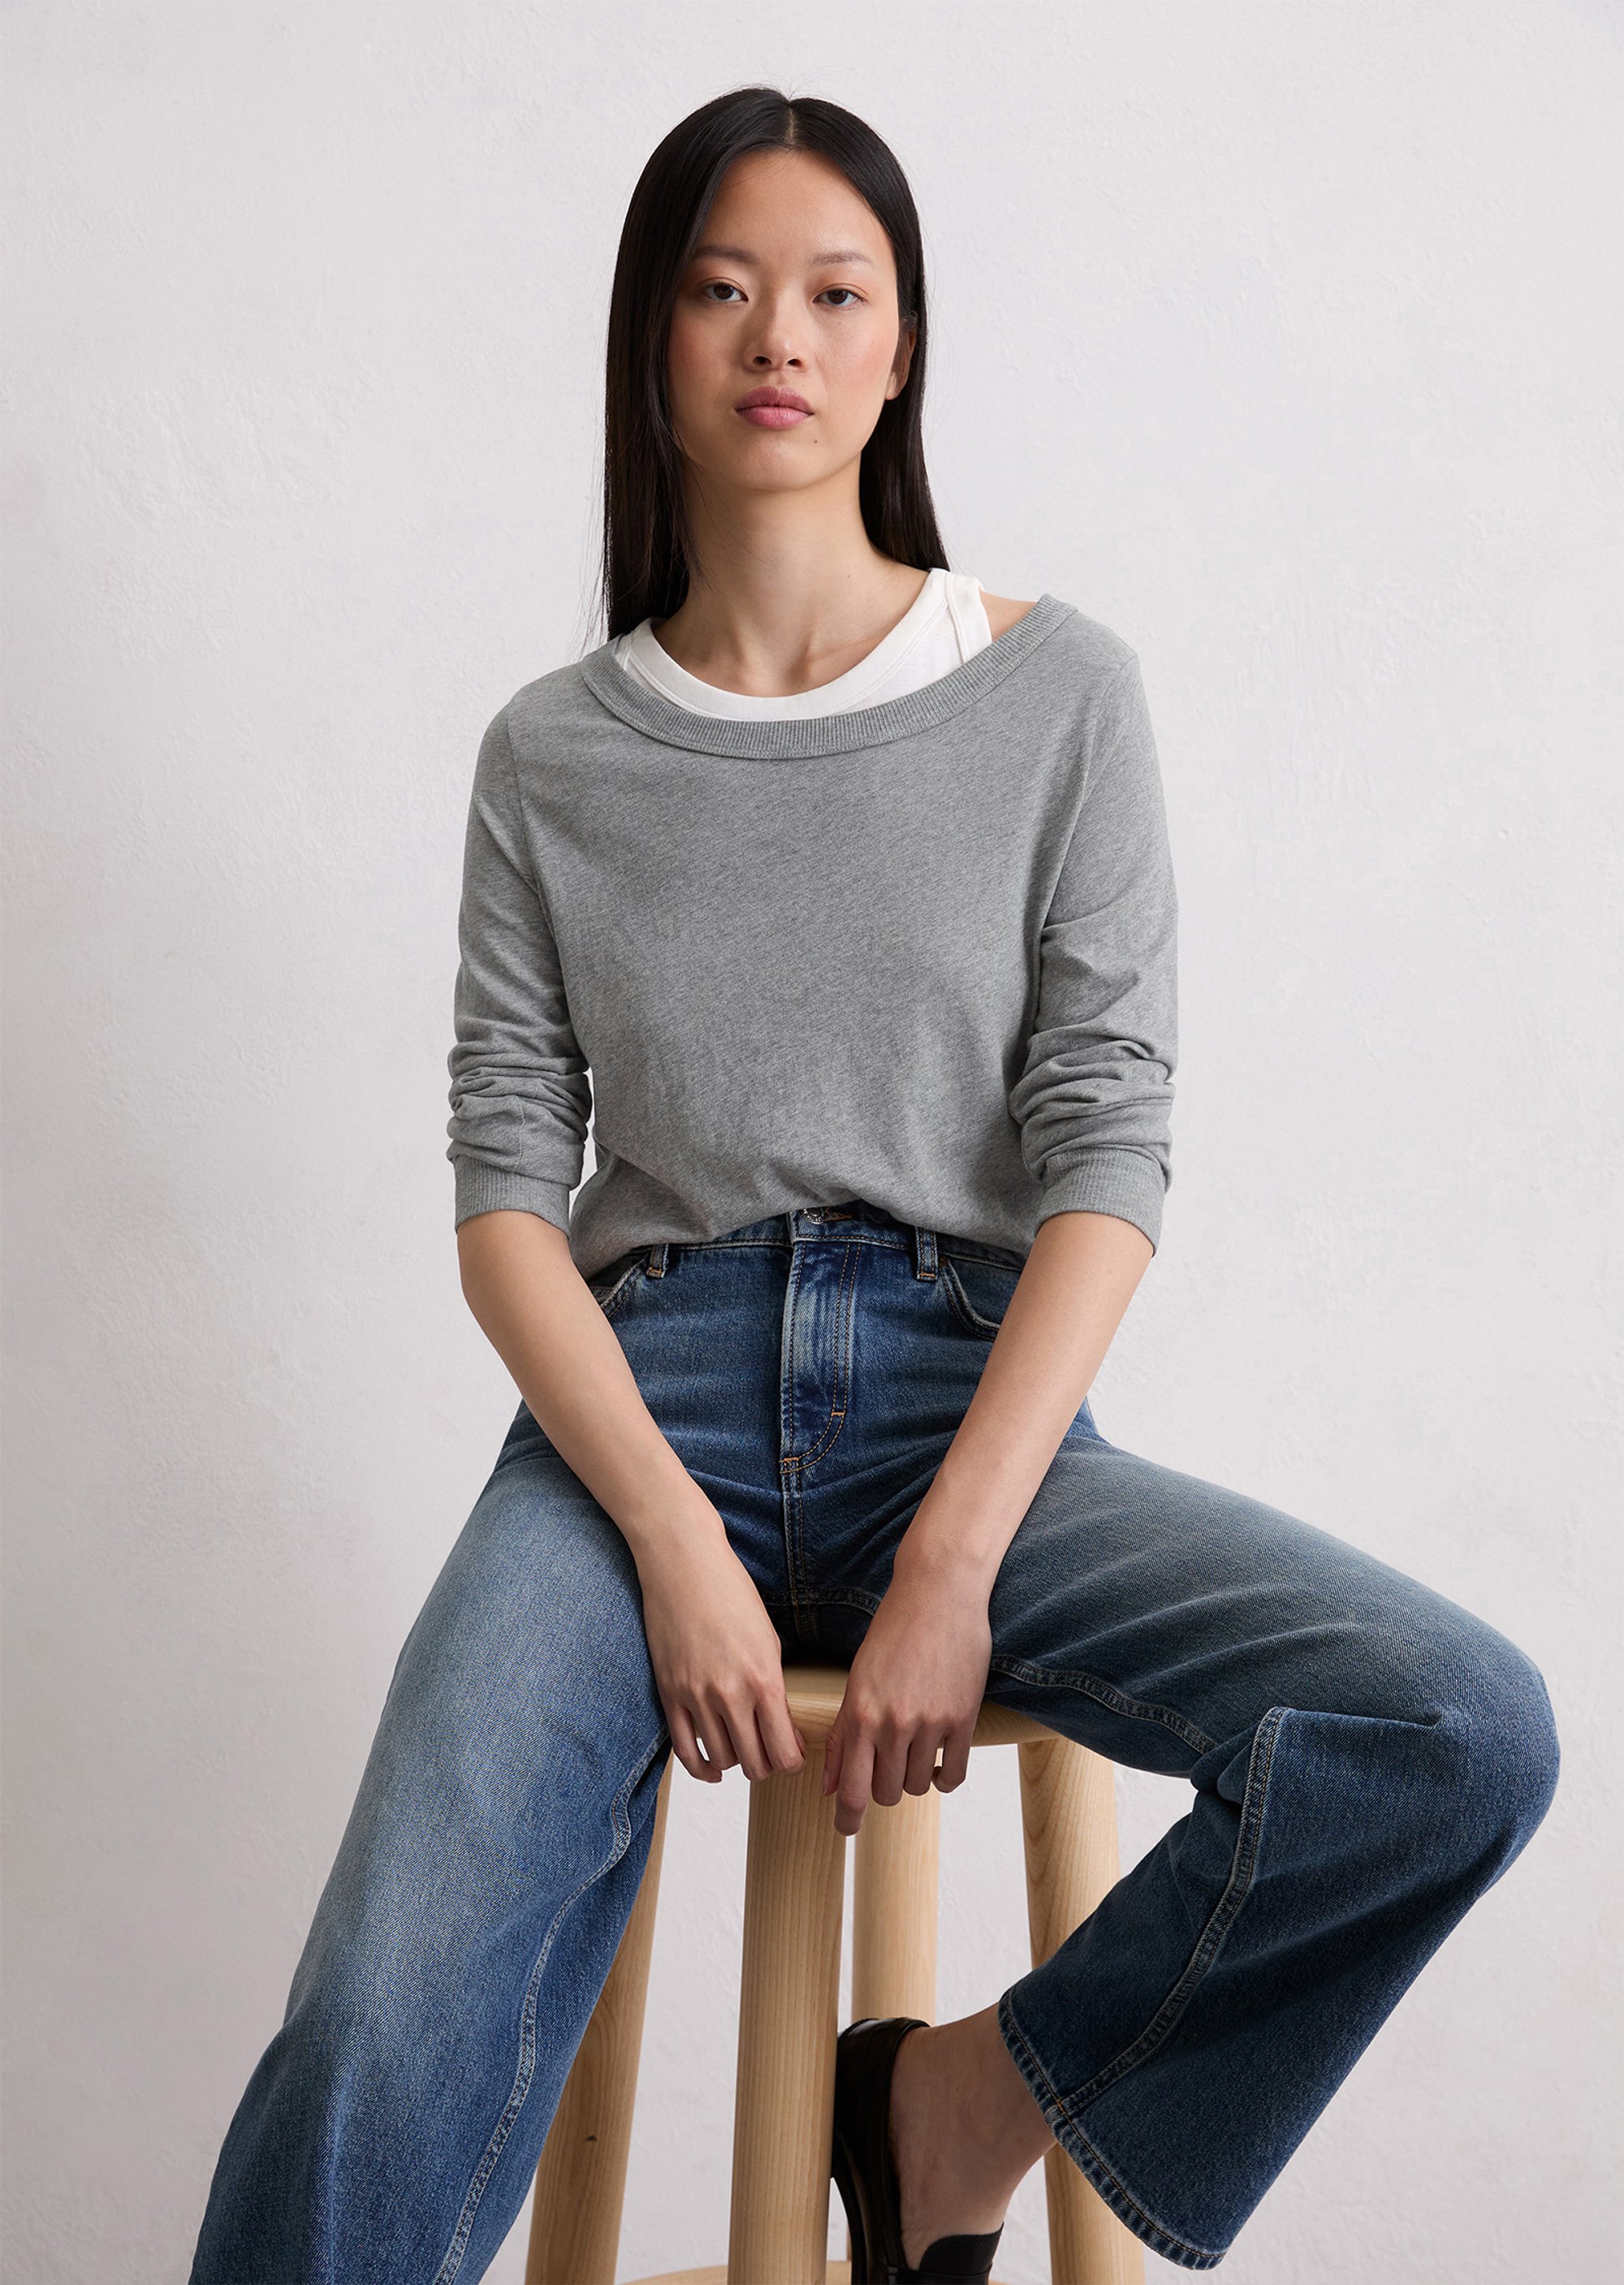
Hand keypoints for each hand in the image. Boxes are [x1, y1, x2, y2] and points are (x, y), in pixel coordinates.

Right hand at [636, 1520, 806, 1785]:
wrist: (683, 1565)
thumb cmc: (730, 1593)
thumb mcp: (768, 1640)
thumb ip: (774, 1688)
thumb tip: (782, 1730)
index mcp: (764, 1679)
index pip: (783, 1750)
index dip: (792, 1762)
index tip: (794, 1756)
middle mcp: (730, 1694)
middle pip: (754, 1763)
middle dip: (767, 1766)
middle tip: (771, 1755)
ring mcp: (695, 1696)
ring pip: (721, 1760)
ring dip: (736, 1763)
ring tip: (743, 1752)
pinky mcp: (669, 1694)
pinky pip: (684, 1750)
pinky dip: (701, 1768)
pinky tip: (712, 1770)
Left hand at [821, 1560, 992, 1837]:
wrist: (939, 1593)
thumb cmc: (894, 1630)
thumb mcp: (858, 1678)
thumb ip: (844, 1733)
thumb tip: (830, 1786)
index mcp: (860, 1713)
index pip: (852, 1788)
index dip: (847, 1818)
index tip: (845, 1830)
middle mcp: (893, 1723)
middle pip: (885, 1793)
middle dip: (882, 1788)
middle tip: (886, 1765)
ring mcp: (930, 1723)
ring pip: (917, 1784)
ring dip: (913, 1776)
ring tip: (913, 1749)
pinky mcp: (963, 1719)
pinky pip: (953, 1775)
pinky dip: (944, 1776)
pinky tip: (939, 1758)